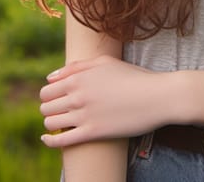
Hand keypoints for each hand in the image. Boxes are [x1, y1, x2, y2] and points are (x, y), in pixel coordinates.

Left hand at [39, 56, 166, 147]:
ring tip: (60, 124)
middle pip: (46, 107)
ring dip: (51, 124)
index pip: (47, 90)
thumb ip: (76, 67)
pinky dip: (50, 141)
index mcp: (78, 77)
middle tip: (59, 112)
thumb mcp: (104, 62)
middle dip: (49, 109)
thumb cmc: (132, 77)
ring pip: (50, 123)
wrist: (157, 96)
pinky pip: (61, 140)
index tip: (56, 100)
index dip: (48, 96)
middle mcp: (77, 95)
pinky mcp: (93, 132)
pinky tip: (48, 139)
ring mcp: (84, 114)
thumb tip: (50, 77)